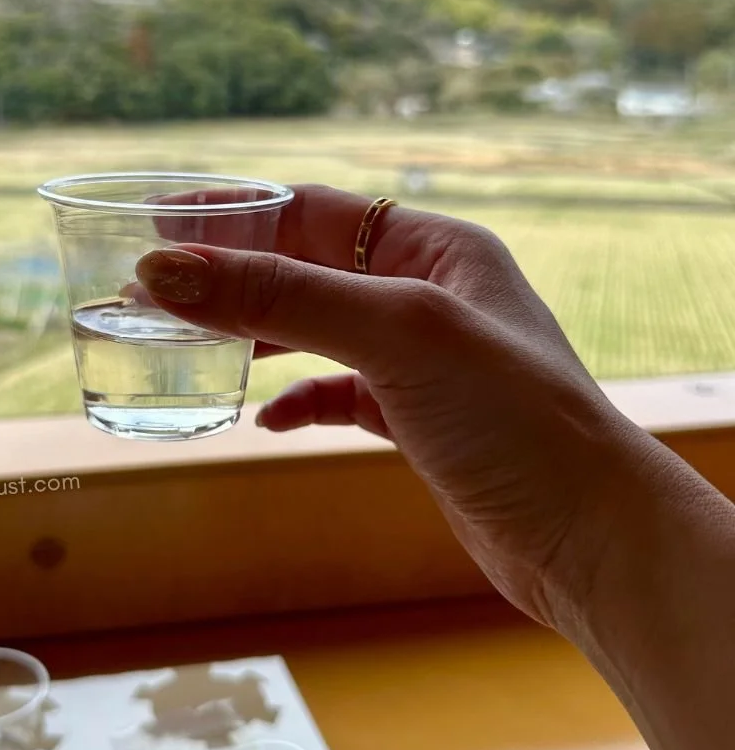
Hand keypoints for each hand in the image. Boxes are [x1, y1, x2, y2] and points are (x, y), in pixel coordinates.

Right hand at [134, 185, 652, 627]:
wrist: (591, 539)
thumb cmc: (514, 417)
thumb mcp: (395, 335)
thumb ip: (282, 297)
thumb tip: (164, 273)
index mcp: (434, 248)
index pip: (314, 209)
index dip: (235, 211)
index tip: (161, 221)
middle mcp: (426, 294)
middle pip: (307, 267)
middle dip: (234, 275)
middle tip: (157, 288)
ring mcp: (420, 359)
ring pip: (315, 330)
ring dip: (255, 335)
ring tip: (191, 343)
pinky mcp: (415, 419)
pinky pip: (337, 393)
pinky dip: (297, 400)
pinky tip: (267, 419)